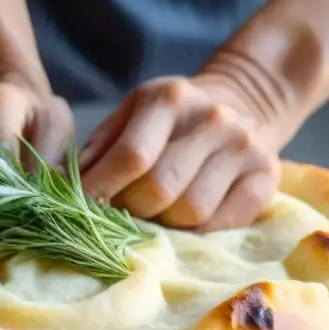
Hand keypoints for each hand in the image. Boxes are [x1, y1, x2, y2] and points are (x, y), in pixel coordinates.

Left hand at [78, 76, 282, 230]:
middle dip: (131, 211)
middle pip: (159, 190)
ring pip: (191, 212)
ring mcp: (244, 147)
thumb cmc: (170, 118)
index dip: (101, 189)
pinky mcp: (267, 177)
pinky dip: (199, 231)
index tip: (80, 208)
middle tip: (121, 214)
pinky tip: (186, 218)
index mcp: (169, 98)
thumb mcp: (131, 115)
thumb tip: (61, 187)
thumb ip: (99, 148)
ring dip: (164, 223)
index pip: (132, 156)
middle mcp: (212, 119)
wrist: (242, 101)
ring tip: (156, 213)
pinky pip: (223, 223)